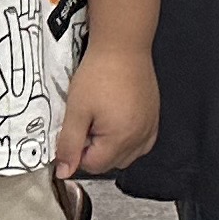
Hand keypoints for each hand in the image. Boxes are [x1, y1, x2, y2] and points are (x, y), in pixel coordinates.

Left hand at [52, 45, 158, 180]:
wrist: (123, 47)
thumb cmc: (99, 74)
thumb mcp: (76, 110)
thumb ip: (69, 145)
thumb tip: (64, 172)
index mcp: (121, 138)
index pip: (93, 166)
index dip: (78, 151)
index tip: (76, 129)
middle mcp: (141, 137)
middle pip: (111, 163)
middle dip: (95, 149)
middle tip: (89, 122)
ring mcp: (150, 127)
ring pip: (127, 155)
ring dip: (112, 146)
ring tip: (103, 119)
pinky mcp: (154, 117)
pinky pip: (142, 142)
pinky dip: (128, 139)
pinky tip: (118, 120)